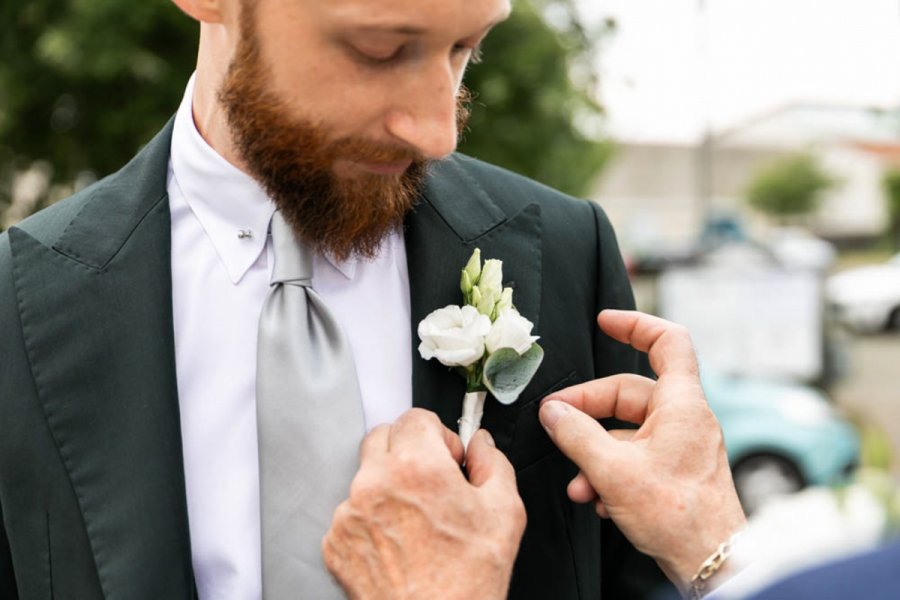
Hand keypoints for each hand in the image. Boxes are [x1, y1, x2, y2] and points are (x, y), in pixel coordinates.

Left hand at [322, 408, 525, 599]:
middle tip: (431, 479)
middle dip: (409, 450)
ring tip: (417, 520)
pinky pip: (351, 513)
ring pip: (366, 476)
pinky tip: (399, 542)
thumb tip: (481, 444)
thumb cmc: (467, 582)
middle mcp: (375, 483)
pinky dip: (372, 519)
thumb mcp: (505, 513)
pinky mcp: (335, 542)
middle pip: (383, 437)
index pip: (416, 417)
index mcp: (416, 467)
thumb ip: (493, 463)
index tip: (448, 456)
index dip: (439, 434)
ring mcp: (349, 514)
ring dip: (389, 485)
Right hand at [539, 310, 745, 591]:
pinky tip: (596, 497)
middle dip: (587, 409)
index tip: (604, 321)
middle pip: (628, 393)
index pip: (668, 341)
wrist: (712, 563)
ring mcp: (680, 446)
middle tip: (554, 421)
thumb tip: (552, 412)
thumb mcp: (613, 471)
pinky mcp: (674, 472)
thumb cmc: (678, 516)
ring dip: (594, 452)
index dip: (635, 324)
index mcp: (681, 405)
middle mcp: (684, 419)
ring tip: (576, 480)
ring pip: (627, 431)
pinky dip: (610, 471)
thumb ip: (577, 435)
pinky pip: (636, 456)